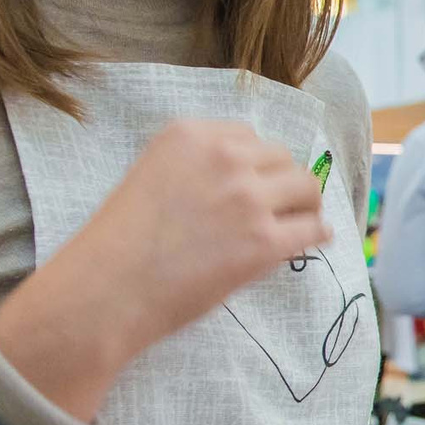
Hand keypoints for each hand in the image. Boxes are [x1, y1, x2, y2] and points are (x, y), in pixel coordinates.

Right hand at [0, 120, 328, 422]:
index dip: (255, 162)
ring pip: (306, 187)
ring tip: (302, 220)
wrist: (107, 289)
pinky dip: (318, 234)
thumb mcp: (152, 177)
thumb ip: (195, 169)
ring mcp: (247, 199)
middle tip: (284, 205)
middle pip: (282, 158)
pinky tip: (316, 240)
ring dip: (306, 204)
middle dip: (283, 181)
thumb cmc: (119, 243)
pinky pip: (312, 229)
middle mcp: (223, 157)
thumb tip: (244, 181)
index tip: (254, 181)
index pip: (246, 136)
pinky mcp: (264, 241)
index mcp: (189, 135)